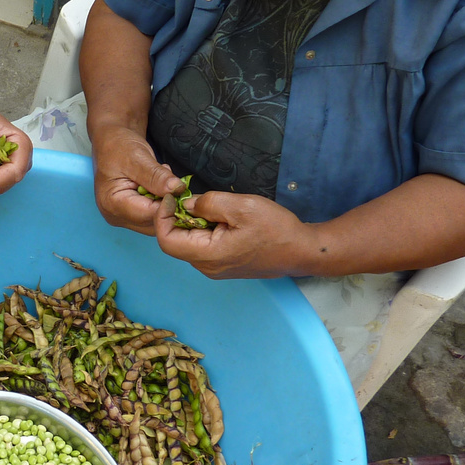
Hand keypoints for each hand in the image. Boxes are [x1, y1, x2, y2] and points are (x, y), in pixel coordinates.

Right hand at [90, 126, 182, 234]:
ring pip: (155, 223)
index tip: (179, 188)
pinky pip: (152, 217)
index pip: (148, 214)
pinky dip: (161, 205)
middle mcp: (115, 216)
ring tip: (163, 183)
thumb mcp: (138, 157)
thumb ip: (157, 176)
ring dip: (166, 205)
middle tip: (173, 183)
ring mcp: (122, 218)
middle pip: (152, 224)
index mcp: (112, 204)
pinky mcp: (131, 215)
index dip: (168, 204)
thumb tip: (177, 190)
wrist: (111, 143)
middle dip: (168, 206)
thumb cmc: (118, 147)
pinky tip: (159, 189)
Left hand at [154, 189, 317, 278]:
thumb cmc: (276, 229)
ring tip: (207, 205)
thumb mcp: (242, 206)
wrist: (302, 251)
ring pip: (189, 243)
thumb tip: (187, 204)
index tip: (172, 197)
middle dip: (176, 218)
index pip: (166, 240)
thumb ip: (209, 203)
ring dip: (191, 223)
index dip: (162, 217)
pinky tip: (219, 216)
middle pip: (175, 242)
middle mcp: (207, 267)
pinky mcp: (224, 265)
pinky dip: (203, 230)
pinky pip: (203, 246)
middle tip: (187, 195)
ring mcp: (215, 268)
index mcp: (208, 255)